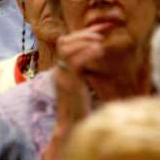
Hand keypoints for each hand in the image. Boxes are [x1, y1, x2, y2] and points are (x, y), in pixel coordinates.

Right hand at [41, 24, 107, 159]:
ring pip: (67, 49)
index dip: (83, 33)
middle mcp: (59, 71)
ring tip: (99, 43)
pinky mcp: (69, 84)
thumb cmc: (80, 110)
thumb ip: (82, 70)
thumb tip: (95, 55)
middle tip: (99, 36)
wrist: (73, 130)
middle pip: (63, 42)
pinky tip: (99, 51)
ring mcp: (62, 77)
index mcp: (60, 69)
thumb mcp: (80, 86)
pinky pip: (75, 62)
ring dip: (84, 41)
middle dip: (82, 34)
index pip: (65, 43)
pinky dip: (87, 53)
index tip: (100, 29)